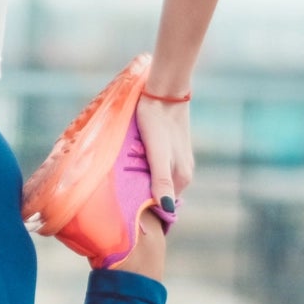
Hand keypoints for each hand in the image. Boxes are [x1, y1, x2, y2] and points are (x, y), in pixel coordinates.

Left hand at [134, 93, 192, 214]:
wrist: (163, 92)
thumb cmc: (156, 123)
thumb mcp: (157, 155)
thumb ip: (162, 181)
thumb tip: (167, 209)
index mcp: (182, 178)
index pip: (164, 207)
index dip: (147, 210)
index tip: (127, 212)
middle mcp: (183, 172)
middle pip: (160, 194)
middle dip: (143, 197)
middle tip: (119, 197)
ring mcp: (178, 160)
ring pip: (156, 180)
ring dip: (141, 183)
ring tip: (122, 181)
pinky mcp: (170, 149)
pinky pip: (155, 168)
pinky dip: (143, 170)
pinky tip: (131, 165)